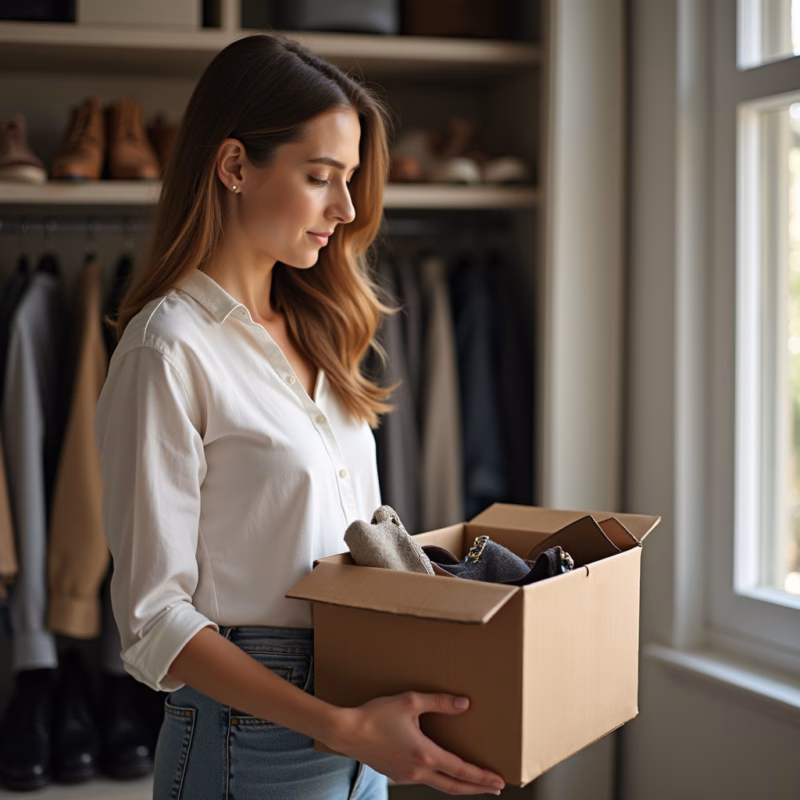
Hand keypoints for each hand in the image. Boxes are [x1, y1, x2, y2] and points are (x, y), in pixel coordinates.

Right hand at [331, 691, 505, 794]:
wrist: (347, 732)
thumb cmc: (376, 715)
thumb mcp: (410, 702)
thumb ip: (439, 703)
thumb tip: (464, 704)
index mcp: (425, 754)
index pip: (461, 770)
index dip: (482, 776)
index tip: (498, 780)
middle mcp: (418, 770)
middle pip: (454, 786)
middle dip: (477, 788)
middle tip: (495, 788)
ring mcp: (406, 775)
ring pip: (439, 785)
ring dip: (459, 785)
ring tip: (472, 781)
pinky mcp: (396, 774)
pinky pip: (424, 780)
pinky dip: (440, 779)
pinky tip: (440, 770)